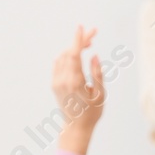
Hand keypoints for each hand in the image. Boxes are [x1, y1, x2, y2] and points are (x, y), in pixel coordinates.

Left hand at [52, 25, 105, 154]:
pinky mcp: (54, 84)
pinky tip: (77, 54)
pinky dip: (67, 55)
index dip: (77, 39)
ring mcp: (56, 82)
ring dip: (74, 47)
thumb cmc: (92, 112)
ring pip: (63, 56)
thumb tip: (93, 56)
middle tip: (94, 33)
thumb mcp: (100, 94)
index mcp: (75, 82)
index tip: (81, 27)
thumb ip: (97, 73)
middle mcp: (62, 80)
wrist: (76, 127)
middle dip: (80, 41)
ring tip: (88, 44)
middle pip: (69, 52)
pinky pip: (59, 63)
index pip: (74, 54)